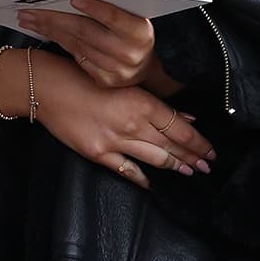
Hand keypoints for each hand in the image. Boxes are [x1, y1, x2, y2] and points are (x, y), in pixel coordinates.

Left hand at [17, 0, 175, 93]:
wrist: (145, 68)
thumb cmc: (134, 34)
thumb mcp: (133, 18)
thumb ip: (114, 6)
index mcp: (141, 32)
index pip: (114, 17)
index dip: (94, 7)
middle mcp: (130, 54)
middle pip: (86, 31)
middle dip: (55, 18)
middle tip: (31, 9)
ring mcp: (116, 70)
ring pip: (75, 44)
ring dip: (49, 30)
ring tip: (30, 19)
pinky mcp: (103, 80)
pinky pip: (75, 57)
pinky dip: (58, 42)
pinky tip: (44, 32)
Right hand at [31, 52, 212, 189]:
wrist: (48, 88)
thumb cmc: (84, 77)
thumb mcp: (124, 83)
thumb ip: (154, 102)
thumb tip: (185, 116)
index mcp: (142, 102)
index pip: (180, 128)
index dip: (198, 142)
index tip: (210, 150)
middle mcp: (133, 124)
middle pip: (172, 145)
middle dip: (193, 157)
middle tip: (208, 166)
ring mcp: (115, 141)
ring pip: (155, 159)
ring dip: (175, 167)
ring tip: (189, 172)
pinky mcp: (98, 153)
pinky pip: (127, 170)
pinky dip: (142, 178)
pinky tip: (152, 183)